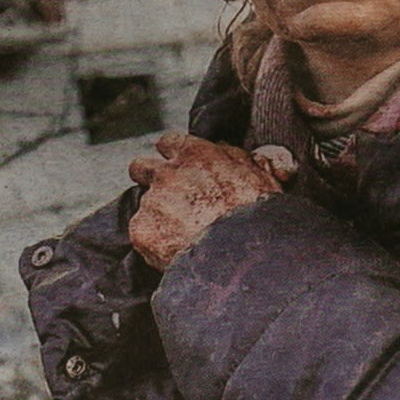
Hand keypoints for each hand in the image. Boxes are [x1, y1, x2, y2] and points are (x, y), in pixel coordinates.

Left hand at [124, 135, 281, 272]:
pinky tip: (177, 253)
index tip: (179, 169)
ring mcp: (152, 202)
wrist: (243, 256)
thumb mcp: (259, 176)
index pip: (168, 143)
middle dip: (149, 180)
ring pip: (145, 206)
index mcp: (195, 155)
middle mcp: (168, 174)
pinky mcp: (141, 231)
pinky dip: (156, 244)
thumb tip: (224, 152)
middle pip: (141, 168)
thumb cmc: (257, 218)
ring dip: (159, 218)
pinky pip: (143, 235)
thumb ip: (236, 159)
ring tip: (183, 237)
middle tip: (169, 200)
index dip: (173, 156)